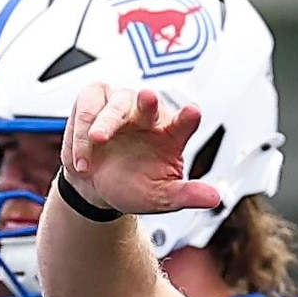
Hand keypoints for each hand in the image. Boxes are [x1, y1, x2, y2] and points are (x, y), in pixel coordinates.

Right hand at [60, 84, 224, 223]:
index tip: (192, 114)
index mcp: (171, 134)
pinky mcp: (96, 101)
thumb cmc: (132, 185)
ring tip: (97, 141)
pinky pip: (88, 106)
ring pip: (115, 103)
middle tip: (147, 98)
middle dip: (148, 100)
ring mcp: (122, 106)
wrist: (97, 186)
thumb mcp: (161, 196)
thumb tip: (215, 198)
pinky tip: (83, 155)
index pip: (185, 122)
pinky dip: (82, 130)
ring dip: (105, 121)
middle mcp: (148, 116)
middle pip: (150, 102)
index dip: (188, 117)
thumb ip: (186, 195)